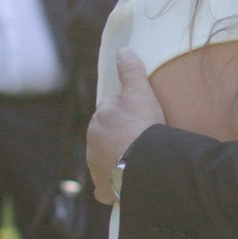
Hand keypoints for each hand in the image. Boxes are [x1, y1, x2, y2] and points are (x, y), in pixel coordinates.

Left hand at [86, 48, 164, 198]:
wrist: (145, 165)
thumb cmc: (142, 126)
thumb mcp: (140, 92)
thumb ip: (131, 71)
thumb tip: (123, 51)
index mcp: (99, 118)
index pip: (111, 110)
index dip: (127, 111)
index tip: (140, 116)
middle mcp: (92, 143)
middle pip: (107, 135)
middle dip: (119, 135)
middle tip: (142, 138)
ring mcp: (97, 167)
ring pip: (105, 159)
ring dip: (116, 159)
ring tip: (138, 160)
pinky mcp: (104, 187)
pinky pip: (105, 187)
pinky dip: (111, 186)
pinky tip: (121, 186)